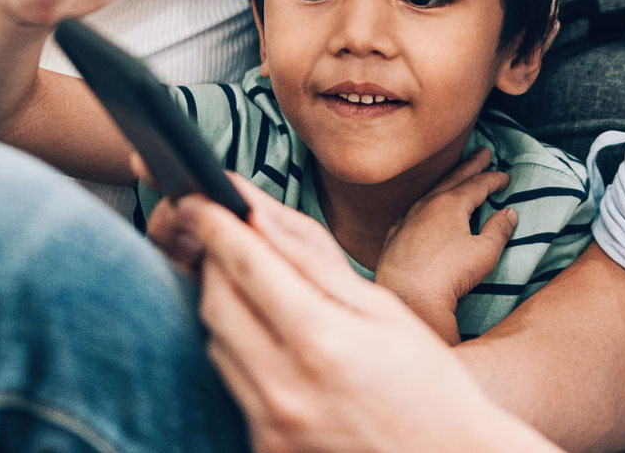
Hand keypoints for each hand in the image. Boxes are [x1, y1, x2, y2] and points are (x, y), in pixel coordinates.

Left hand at [150, 176, 555, 452]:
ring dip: (229, 308)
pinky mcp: (264, 449)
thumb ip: (315, 260)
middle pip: (215, 304)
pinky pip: (234, 386)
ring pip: (217, 345)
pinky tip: (278, 345)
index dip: (215, 223)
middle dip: (215, 262)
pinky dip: (245, 354)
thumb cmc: (427, 382)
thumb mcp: (382, 307)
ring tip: (263, 291)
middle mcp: (285, 388)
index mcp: (322, 341)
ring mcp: (270, 426)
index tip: (198, 197)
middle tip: (227, 236)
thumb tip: (263, 212)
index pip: (245, 265)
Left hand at [372, 149, 516, 343]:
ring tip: (457, 176)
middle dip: (470, 166)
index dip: (493, 179)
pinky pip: (413, 211)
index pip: (477, 184)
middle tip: (484, 152)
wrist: (409, 298)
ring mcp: (407, 220)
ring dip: (447, 182)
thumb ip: (498, 229)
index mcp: (450, 204)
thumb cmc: (450, 275)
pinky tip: (426, 208)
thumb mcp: (484, 253)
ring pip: (430, 193)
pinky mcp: (394, 237)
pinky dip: (426, 204)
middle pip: (453, 179)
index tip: (506, 176)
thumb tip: (509, 212)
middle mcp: (426, 205)